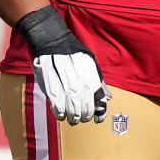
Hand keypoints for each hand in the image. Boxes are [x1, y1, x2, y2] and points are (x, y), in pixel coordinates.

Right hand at [17, 5, 109, 124]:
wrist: (52, 39)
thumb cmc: (73, 53)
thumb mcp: (91, 64)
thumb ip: (99, 82)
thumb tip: (109, 98)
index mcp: (91, 75)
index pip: (98, 98)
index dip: (99, 111)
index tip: (98, 119)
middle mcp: (80, 79)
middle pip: (84, 104)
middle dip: (84, 114)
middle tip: (81, 119)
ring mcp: (65, 81)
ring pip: (71, 105)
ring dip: (72, 115)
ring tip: (72, 119)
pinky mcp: (50, 81)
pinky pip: (56, 101)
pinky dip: (59, 110)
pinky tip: (60, 114)